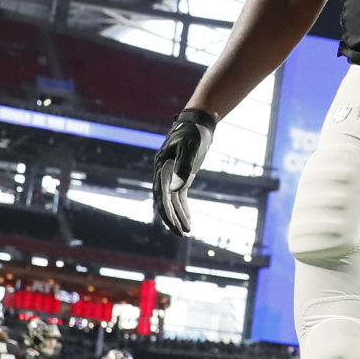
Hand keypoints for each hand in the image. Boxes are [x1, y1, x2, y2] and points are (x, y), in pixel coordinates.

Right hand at [153, 108, 217, 234]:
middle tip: (180, 234)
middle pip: (164, 201)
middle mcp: (164, 174)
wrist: (198, 124)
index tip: (173, 224)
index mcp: (162, 167)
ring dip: (178, 217)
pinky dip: (184, 210)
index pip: (161, 193)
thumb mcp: (190, 147)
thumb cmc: (193, 134)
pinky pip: (180, 198)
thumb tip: (176, 189)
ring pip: (172, 202)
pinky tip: (189, 222)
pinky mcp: (181, 178)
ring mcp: (172, 177)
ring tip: (186, 232)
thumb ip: (183, 166)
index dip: (165, 210)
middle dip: (171, 218)